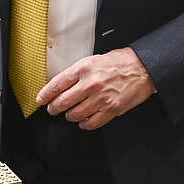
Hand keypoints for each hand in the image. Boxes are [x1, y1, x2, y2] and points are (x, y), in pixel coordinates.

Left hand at [37, 48, 155, 129]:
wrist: (143, 68)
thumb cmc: (120, 62)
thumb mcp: (95, 59)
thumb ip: (79, 72)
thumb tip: (63, 84)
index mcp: (85, 68)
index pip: (58, 84)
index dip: (46, 94)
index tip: (40, 99)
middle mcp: (90, 83)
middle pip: (63, 101)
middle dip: (54, 108)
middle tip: (52, 109)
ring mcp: (101, 98)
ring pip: (76, 114)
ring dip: (70, 116)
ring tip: (70, 114)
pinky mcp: (111, 109)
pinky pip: (92, 122)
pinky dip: (85, 124)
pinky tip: (83, 121)